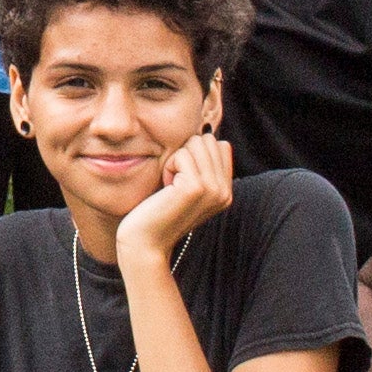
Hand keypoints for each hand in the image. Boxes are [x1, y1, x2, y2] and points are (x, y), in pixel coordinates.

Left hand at [117, 129, 238, 266]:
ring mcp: (213, 190)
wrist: (145, 242)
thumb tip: (206, 129)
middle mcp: (225, 191)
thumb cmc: (158, 209)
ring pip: (195, 143)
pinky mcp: (196, 188)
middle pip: (207, 140)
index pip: (220, 145)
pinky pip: (181, 155)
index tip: (182, 180)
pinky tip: (165, 189)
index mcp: (226, 191)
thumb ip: (202, 164)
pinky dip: (168, 167)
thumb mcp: (186, 185)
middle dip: (185, 154)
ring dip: (176, 160)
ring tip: (170, 187)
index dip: (194, 153)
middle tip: (174, 184)